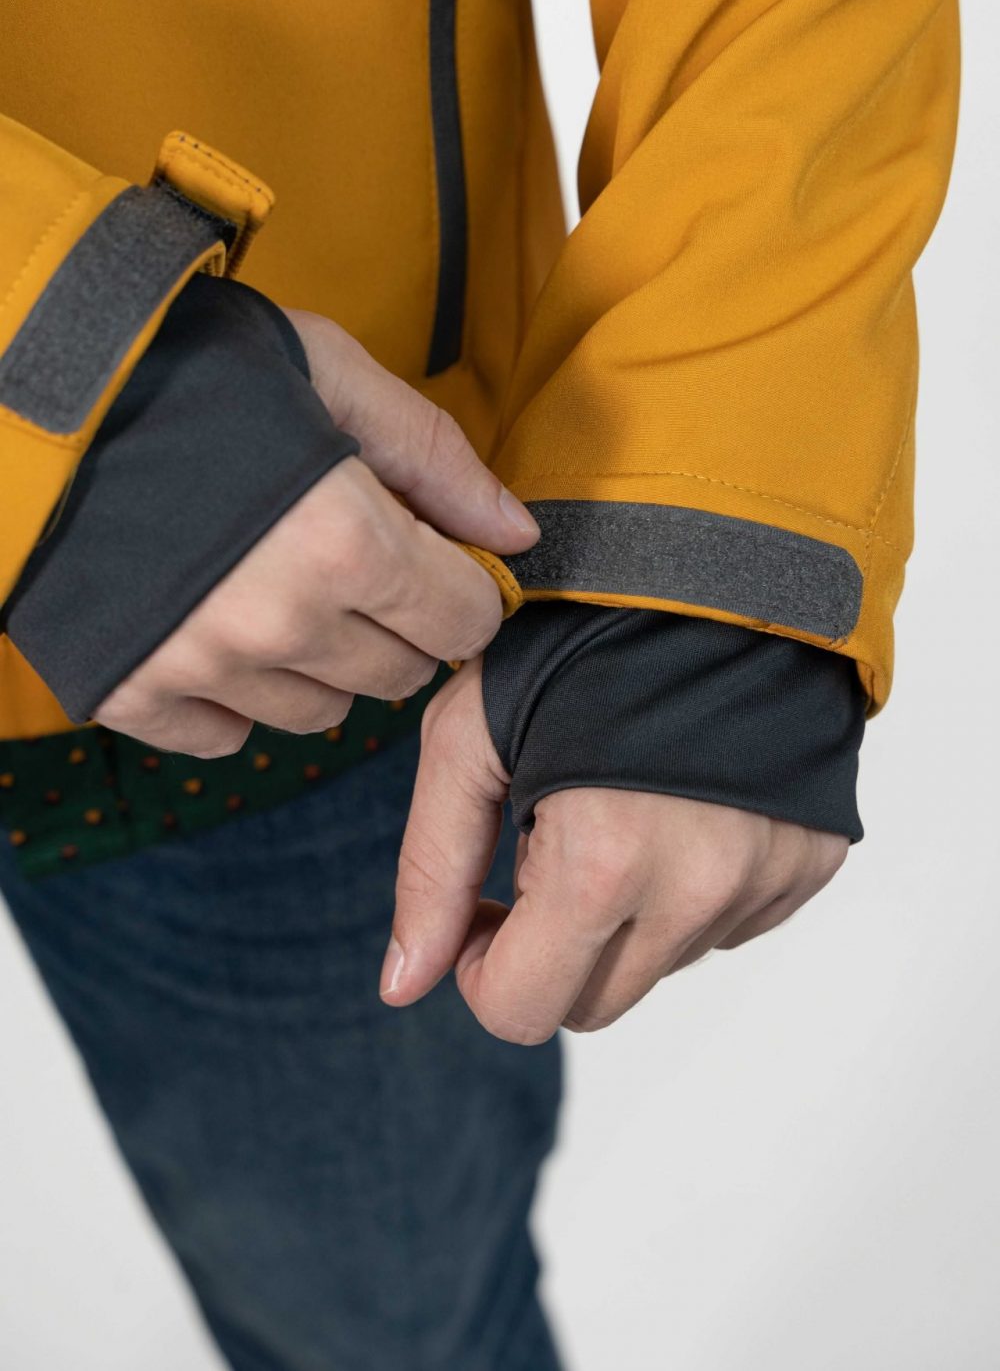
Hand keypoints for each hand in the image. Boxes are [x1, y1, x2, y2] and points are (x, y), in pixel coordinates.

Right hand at [95, 314, 538, 755]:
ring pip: (321, 714)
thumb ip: (434, 458)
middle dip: (396, 623)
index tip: (435, 562)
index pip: (465, 622)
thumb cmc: (190, 365)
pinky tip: (218, 628)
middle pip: (400, 674)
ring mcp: (204, 665)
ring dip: (320, 663)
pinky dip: (235, 696)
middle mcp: (282, 621)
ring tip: (279, 587)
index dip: (460, 589)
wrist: (27, 390)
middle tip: (353, 564)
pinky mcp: (135, 692)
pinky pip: (227, 735)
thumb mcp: (330, 371)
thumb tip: (518, 534)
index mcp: (346, 540)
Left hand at [381, 658, 849, 1043]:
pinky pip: (728, 923)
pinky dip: (689, 888)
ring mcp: (764, 883)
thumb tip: (401, 987)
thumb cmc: (575, 638)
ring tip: (614, 807)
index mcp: (601, 866)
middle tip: (539, 853)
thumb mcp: (468, 737)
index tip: (484, 905)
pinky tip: (674, 803)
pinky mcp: (810, 864)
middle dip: (549, 950)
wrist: (716, 563)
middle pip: (593, 1004)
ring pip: (662, 964)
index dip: (482, 968)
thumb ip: (429, 869)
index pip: (523, 1011)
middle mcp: (695, 893)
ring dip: (623, 916)